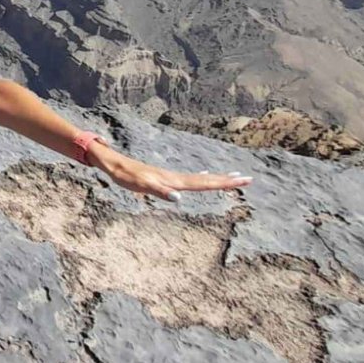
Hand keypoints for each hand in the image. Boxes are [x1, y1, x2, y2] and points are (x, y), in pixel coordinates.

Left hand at [90, 146, 251, 202]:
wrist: (114, 164)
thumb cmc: (126, 176)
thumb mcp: (141, 186)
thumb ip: (160, 192)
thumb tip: (179, 198)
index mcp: (174, 180)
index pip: (204, 183)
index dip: (224, 183)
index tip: (243, 180)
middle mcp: (176, 178)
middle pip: (207, 179)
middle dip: (227, 180)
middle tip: (248, 179)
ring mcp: (171, 177)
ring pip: (200, 178)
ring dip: (218, 178)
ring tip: (233, 176)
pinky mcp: (165, 178)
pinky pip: (189, 179)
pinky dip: (201, 178)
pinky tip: (202, 176)